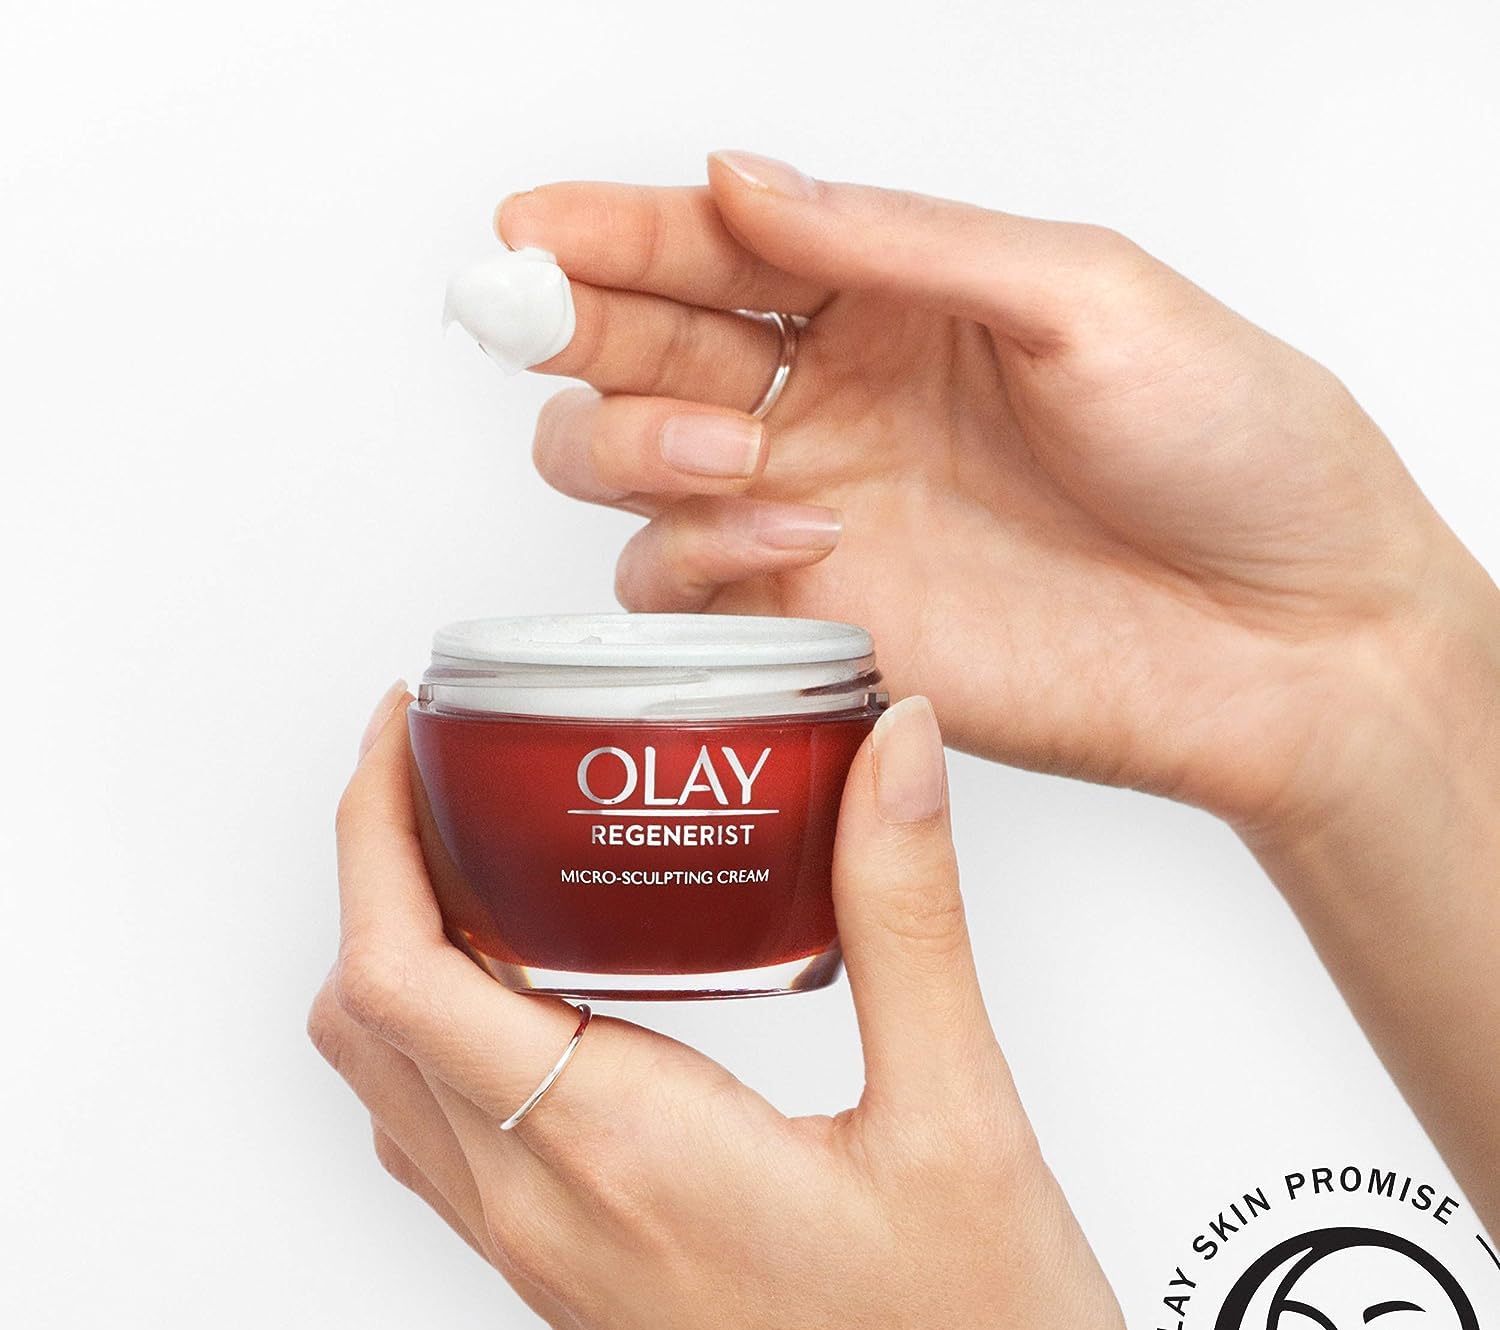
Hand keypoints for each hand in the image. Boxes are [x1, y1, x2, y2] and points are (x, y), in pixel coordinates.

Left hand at [309, 686, 1128, 1329]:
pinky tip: (548, 998)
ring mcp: (547, 1261)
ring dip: (396, 954)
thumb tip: (888, 762)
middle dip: (370, 869)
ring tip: (478, 859)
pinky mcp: (574, 1286)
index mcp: (616, 1154)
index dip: (371, 829)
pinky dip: (447, 1035)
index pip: (402, 969)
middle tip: (434, 772)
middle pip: (367, 1014)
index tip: (399, 729)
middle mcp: (547, 1211)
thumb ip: (909, 922)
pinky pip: (447, 1138)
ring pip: (392, 1083)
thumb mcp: (961, 1130)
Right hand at [507, 150, 1497, 841]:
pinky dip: (692, 553)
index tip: (530, 223)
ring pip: (622, 470)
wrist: (1288, 636)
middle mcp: (831, 404)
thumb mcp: (1080, 296)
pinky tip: (784, 531)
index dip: (611, 231)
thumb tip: (740, 181)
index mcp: (890, 300)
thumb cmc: (1232, 449)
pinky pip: (680, 589)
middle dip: (578, 327)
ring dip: (626, 443)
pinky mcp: (817, 627)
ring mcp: (814, 518)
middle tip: (550, 316)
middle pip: (637, 351)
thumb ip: (896, 245)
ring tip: (727, 447)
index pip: (713, 248)